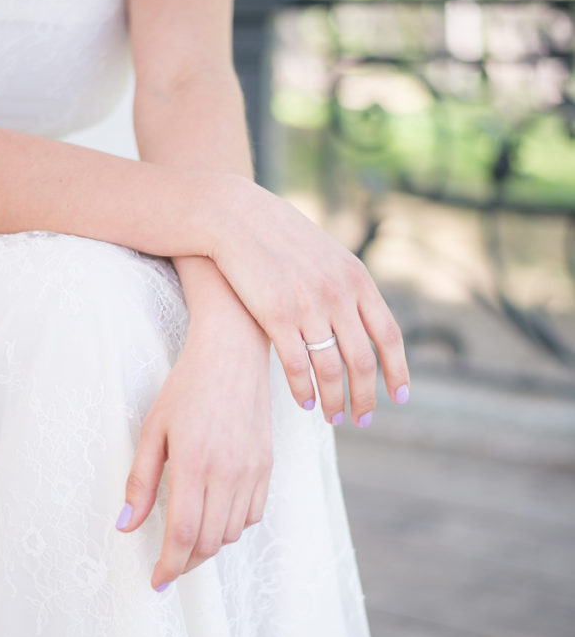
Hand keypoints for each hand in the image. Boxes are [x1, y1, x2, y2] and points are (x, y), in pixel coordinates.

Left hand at [116, 310, 272, 590]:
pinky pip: (253, 514)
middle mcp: (228, 473)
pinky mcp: (266, 465)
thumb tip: (126, 526)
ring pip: (231, 532)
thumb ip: (140, 480)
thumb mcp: (152, 429)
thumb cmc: (186, 387)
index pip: (184, 535)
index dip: (169, 566)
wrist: (233, 355)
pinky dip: (232, 526)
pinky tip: (215, 516)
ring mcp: (251, 470)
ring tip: (188, 540)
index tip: (156, 580)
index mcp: (195, 464)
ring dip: (208, 546)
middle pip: (209, 542)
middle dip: (185, 562)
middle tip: (167, 565)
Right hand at [209, 178, 409, 426]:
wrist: (237, 218)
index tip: (399, 396)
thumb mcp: (328, 256)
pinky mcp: (276, 315)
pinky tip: (304, 403)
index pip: (388, 335)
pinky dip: (303, 390)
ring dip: (334, 400)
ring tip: (333, 418)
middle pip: (362, 360)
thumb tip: (365, 322)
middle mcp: (338, 294)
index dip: (397, 370)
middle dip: (365, 396)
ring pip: (330, 369)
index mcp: (357, 279)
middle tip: (362, 418)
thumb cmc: (282, 239)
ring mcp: (308, 305)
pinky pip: (296, 365)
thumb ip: (349, 287)